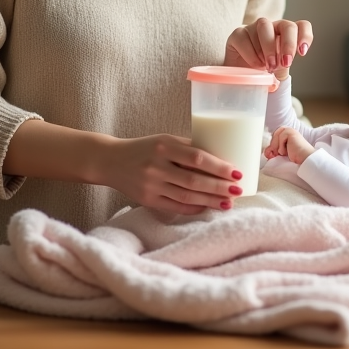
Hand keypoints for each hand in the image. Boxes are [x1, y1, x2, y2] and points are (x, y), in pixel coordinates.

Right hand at [99, 134, 242, 213]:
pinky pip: (175, 207)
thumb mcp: (164, 140)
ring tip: (228, 202)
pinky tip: (208, 207)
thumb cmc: (144, 148)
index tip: (236, 172)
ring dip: (210, 201)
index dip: (218, 167)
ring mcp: (151, 185)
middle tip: (237, 190)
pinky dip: (194, 207)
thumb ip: (188, 148)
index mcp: (164, 146)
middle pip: (194, 180)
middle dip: (219, 187)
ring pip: (187, 196)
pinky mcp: (147, 200)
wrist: (110, 160)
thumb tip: (220, 159)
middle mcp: (157, 166)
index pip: (197, 158)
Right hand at [225, 18, 313, 79]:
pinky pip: (245, 37)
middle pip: (287, 25)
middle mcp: (272, 28)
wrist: (239, 74)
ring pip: (265, 26)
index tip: (302, 52)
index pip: (302, 26)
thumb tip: (276, 83)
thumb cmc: (262, 71)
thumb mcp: (275, 73)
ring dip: (269, 48)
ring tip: (269, 67)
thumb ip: (280, 73)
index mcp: (286, 35)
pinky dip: (251, 54)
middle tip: (286, 63)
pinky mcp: (238, 34)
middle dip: (288, 44)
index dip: (305, 36)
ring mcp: (254, 28)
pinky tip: (254, 65)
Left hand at [264, 126, 314, 165]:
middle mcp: (288, 131)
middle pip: (273, 135)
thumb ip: (274, 150)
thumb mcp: (281, 153)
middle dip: (274, 146)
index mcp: (287, 135)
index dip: (272, 145)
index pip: (274, 136)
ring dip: (278, 147)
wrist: (305, 159)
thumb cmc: (296, 157)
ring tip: (284, 153)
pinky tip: (289, 150)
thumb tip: (266, 151)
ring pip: (275, 136)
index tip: (272, 155)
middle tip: (278, 154)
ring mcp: (290, 130)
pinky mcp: (290, 132)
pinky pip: (280, 137)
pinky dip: (282, 146)